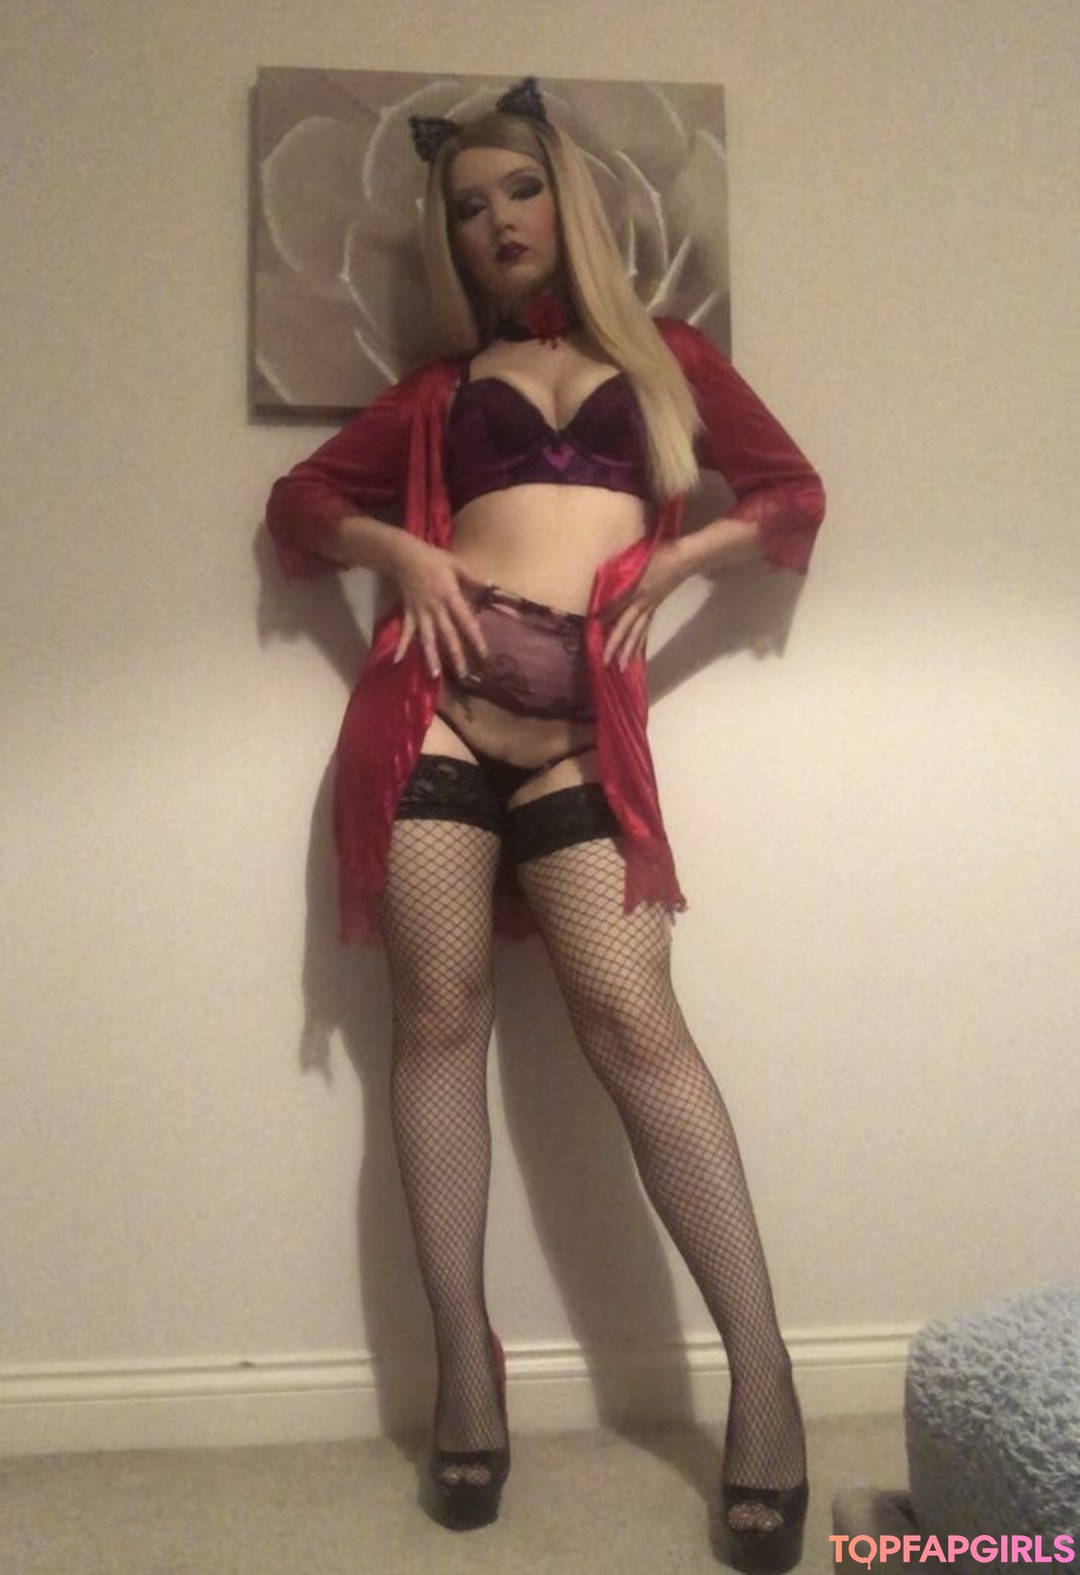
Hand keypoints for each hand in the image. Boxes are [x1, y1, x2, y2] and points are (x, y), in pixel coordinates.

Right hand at [392, 539, 487, 678]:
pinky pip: (405, 632)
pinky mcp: (408, 613)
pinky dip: (401, 646)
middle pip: (447, 635)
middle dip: (455, 656)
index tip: (484, 654)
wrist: (404, 555)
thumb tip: (492, 586)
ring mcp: (420, 613)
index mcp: (450, 597)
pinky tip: (397, 660)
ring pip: (427, 638)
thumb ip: (473, 578)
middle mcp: (436, 609)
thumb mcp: (457, 564)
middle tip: (463, 675)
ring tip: (434, 675)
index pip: (466, 622)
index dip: (475, 639)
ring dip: (430, 657)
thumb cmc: (433, 559)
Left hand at [602, 543, 688, 668]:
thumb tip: (600, 586)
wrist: (683, 560)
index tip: (590, 630)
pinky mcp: (654, 610)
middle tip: (605, 661)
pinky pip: (645, 630)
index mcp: (636, 589)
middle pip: (627, 627)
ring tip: (622, 668)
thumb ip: (618, 572)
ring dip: (630, 651)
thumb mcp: (635, 560)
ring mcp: (650, 608)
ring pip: (638, 633)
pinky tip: (636, 655)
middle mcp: (642, 603)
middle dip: (615, 644)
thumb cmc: (657, 555)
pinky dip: (640, 644)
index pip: (616, 606)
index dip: (604, 618)